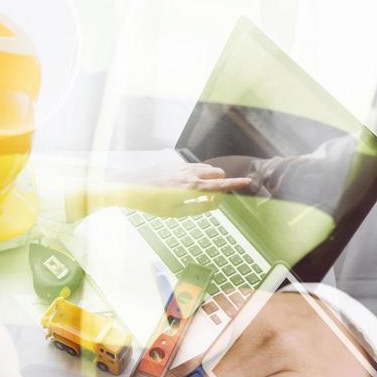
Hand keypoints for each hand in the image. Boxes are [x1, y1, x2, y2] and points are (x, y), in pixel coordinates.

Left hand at [73, 164, 251, 221]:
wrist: (128, 187)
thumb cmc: (151, 203)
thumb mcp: (176, 213)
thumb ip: (199, 207)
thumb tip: (217, 202)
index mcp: (192, 187)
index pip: (220, 184)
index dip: (235, 184)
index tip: (248, 182)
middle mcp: (189, 173)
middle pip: (216, 173)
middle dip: (221, 182)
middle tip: (212, 198)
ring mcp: (182, 166)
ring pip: (206, 168)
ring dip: (209, 178)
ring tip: (197, 193)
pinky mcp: (174, 164)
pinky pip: (194, 166)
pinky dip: (198, 174)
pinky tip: (185, 185)